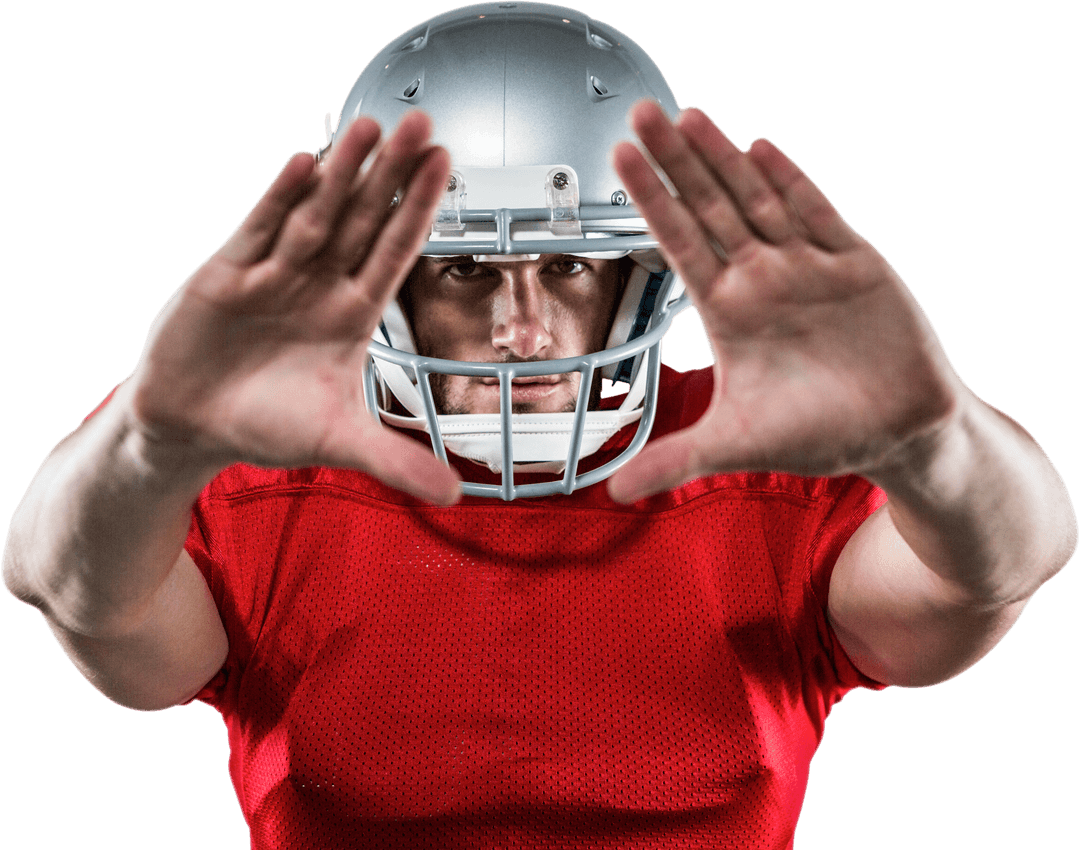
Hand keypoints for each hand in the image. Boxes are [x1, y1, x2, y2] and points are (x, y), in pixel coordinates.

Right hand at [125, 111, 460, 503]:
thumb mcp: (338, 442)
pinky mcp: (227, 272)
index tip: (447, 166)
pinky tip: (305, 163)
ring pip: (316, 213)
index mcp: (351, 315)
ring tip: (371, 127)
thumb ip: (396, 461)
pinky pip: (259, 228)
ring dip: (342, 173)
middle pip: (363, 220)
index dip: (419, 211)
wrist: (192, 425)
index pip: (394, 252)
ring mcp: (275, 273)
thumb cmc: (267, 426)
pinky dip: (280, 197)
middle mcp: (319, 284)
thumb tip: (456, 495)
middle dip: (391, 175)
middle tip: (422, 126)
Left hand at [607, 101, 962, 502]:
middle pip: (708, 208)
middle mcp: (761, 280)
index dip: (649, 202)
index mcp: (729, 312)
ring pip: (756, 201)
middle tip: (640, 114)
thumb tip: (615, 494)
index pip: (679, 244)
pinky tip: (761, 152)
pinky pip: (819, 216)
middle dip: (674, 163)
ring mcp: (806, 266)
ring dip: (723, 160)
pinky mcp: (856, 265)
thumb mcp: (737, 445)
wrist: (896, 433)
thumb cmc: (818, 434)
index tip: (617, 160)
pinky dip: (792, 184)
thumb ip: (676, 459)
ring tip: (688, 118)